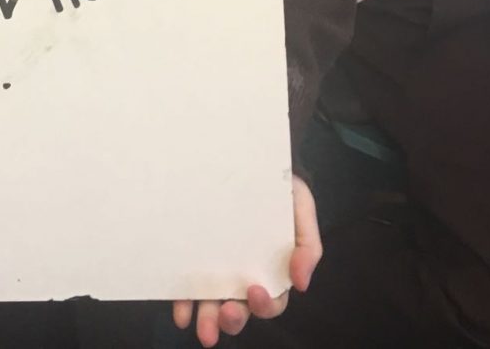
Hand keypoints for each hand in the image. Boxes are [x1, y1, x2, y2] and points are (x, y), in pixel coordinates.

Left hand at [172, 175, 320, 346]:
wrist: (249, 163)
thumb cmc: (279, 189)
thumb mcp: (301, 208)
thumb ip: (308, 244)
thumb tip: (301, 283)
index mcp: (271, 270)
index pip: (272, 299)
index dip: (265, 304)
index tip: (254, 291)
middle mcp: (243, 276)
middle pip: (240, 309)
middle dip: (233, 320)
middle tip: (226, 315)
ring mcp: (217, 270)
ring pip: (214, 305)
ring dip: (209, 319)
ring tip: (201, 326)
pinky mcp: (195, 260)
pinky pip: (189, 287)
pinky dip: (185, 303)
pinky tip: (181, 312)